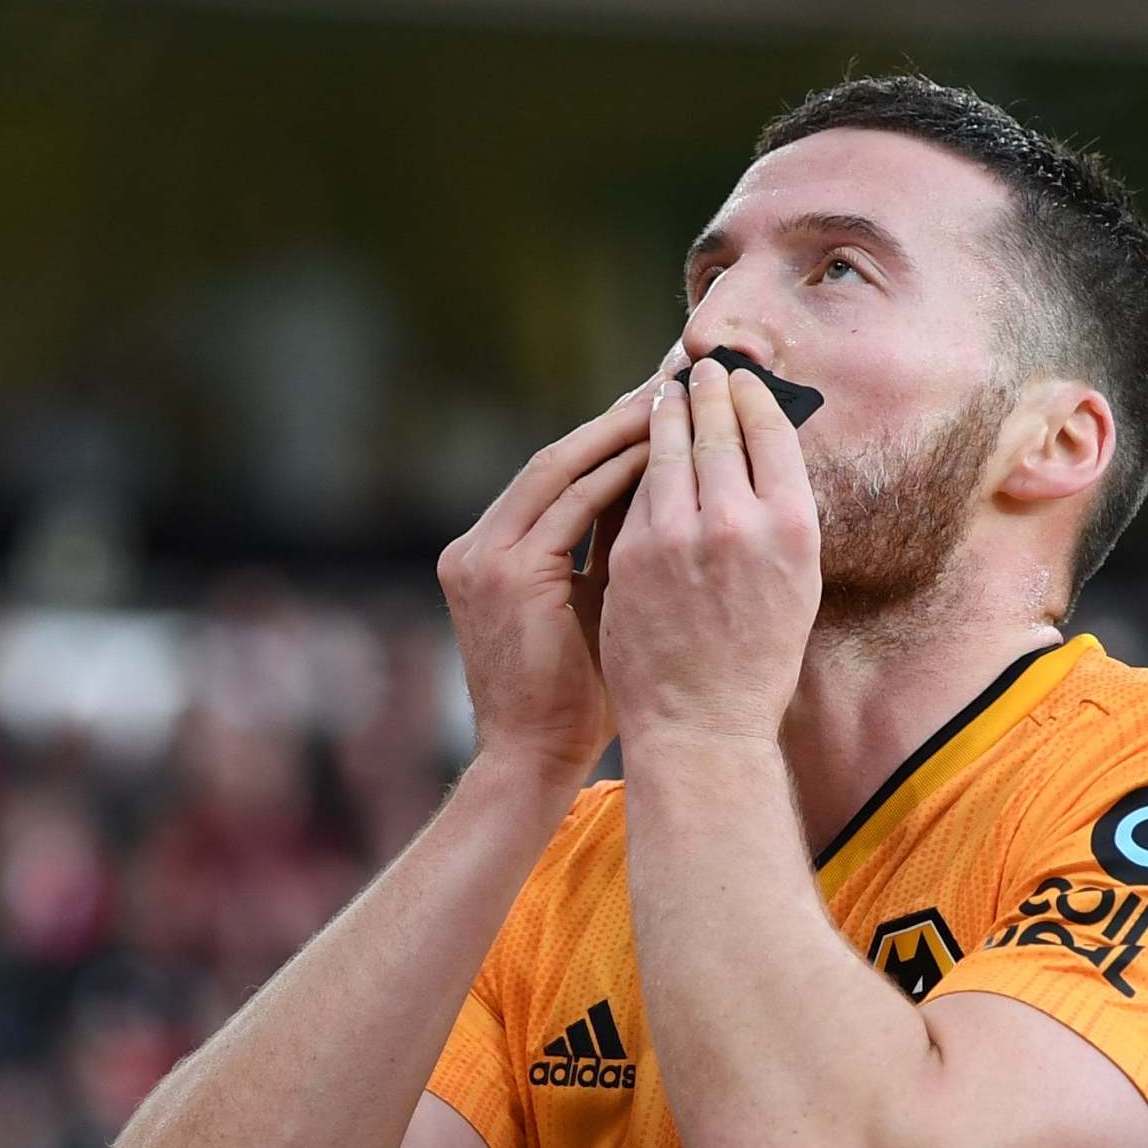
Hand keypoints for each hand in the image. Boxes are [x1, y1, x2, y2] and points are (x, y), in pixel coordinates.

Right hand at [437, 376, 656, 776]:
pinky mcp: (503, 575)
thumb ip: (612, 551)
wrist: (535, 760)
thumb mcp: (594, 607)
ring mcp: (482, 558)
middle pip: (552, 460)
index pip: (553, 476)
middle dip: (614, 422)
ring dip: (618, 436)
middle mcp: (474, 547)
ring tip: (672, 408)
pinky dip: (615, 477)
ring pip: (558, 471)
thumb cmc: (579, 698)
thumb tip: (670, 492)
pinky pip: (570, 507)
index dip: (606, 439)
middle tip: (671, 388)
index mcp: (487, 554)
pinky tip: (661, 456)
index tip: (659, 410)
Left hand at [600, 358, 821, 747]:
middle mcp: (742, 522)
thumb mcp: (796, 586)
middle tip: (702, 366)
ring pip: (670, 450)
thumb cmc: (756, 663)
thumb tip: (763, 459)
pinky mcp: (635, 553)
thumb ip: (779, 521)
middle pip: (720, 430)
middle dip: (708, 390)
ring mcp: (682, 535)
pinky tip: (637, 443)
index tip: (741, 378)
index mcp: (795, 529)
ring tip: (667, 390)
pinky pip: (637, 490)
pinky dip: (638, 459)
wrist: (703, 726)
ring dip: (667, 412)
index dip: (752, 397)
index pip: (772, 435)